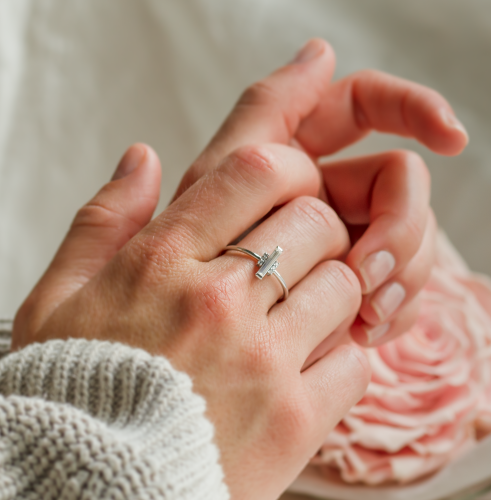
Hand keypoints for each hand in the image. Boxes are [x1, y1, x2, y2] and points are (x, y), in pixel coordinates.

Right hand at [13, 142, 369, 498]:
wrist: (92, 489)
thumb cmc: (77, 389)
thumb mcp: (61, 296)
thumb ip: (105, 218)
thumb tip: (143, 158)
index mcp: (162, 262)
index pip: (256, 173)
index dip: (289, 170)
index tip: (288, 190)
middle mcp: (218, 303)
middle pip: (317, 223)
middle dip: (317, 229)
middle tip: (298, 253)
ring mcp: (262, 363)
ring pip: (346, 285)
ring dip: (332, 291)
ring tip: (300, 312)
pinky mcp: (294, 422)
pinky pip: (354, 362)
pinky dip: (342, 357)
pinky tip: (306, 366)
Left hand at [176, 38, 466, 346]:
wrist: (186, 336)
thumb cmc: (185, 255)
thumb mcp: (215, 179)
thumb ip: (264, 110)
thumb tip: (320, 52)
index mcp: (299, 155)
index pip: (365, 107)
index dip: (413, 108)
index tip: (452, 138)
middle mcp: (328, 193)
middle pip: (401, 182)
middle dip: (401, 224)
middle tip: (367, 271)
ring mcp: (347, 242)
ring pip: (411, 238)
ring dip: (403, 272)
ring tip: (367, 314)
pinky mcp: (356, 291)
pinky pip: (400, 290)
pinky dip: (395, 308)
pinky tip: (368, 331)